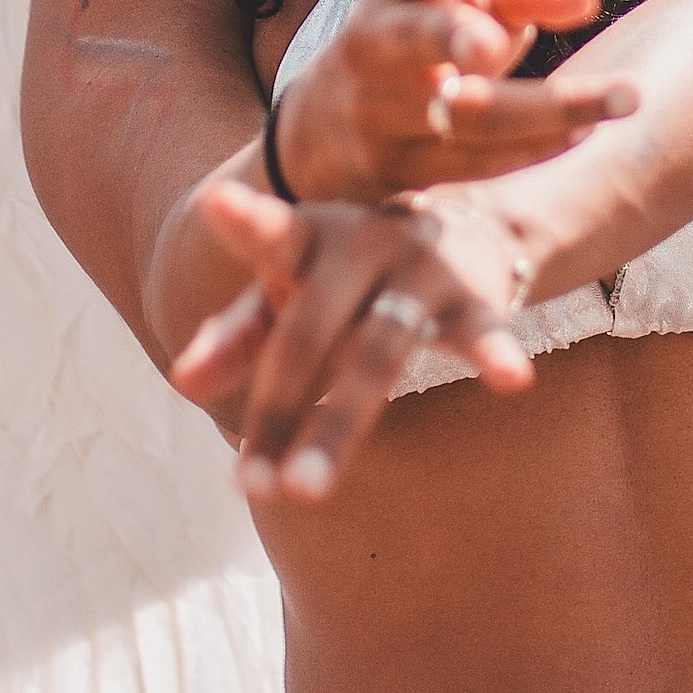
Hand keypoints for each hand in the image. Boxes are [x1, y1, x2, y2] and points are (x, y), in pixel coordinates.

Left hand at [172, 181, 535, 504]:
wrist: (473, 222)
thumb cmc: (355, 270)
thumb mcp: (296, 286)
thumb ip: (239, 332)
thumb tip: (181, 382)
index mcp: (312, 237)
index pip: (273, 234)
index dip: (247, 221)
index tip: (218, 203)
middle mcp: (364, 245)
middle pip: (311, 332)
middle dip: (277, 410)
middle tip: (249, 488)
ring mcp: (421, 269)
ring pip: (379, 350)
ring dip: (338, 422)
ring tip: (305, 489)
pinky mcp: (476, 297)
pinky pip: (482, 331)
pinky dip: (495, 352)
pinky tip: (511, 378)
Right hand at [274, 0, 630, 202]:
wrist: (327, 126)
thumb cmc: (418, 37)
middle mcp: (380, 44)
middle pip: (414, 38)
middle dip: (450, 36)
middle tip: (491, 42)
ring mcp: (385, 112)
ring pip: (466, 115)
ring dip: (544, 111)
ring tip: (613, 102)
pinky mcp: (404, 166)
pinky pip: (478, 161)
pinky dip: (534, 147)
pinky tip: (583, 131)